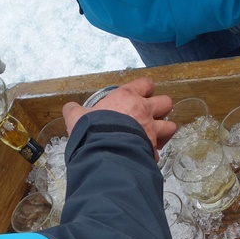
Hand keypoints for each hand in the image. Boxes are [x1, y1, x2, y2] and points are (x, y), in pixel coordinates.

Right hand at [61, 77, 176, 160]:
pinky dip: (153, 152)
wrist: (103, 153)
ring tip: (153, 135)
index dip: (145, 88)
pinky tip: (144, 154)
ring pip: (170, 126)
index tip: (141, 93)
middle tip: (150, 115)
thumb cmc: (92, 131)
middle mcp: (144, 111)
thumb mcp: (77, 118)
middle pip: (166, 102)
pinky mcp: (151, 150)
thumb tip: (69, 108)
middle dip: (161, 108)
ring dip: (164, 130)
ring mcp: (151, 131)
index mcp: (127, 97)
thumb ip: (74, 112)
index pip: (146, 84)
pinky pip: (158, 150)